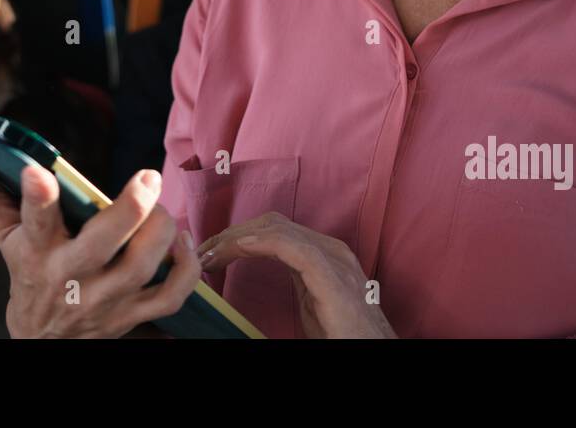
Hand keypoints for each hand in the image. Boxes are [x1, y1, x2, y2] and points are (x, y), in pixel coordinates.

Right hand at [0, 152, 201, 337]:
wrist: (44, 341)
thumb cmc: (30, 274)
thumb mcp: (6, 236)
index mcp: (37, 251)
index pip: (33, 222)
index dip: (36, 198)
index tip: (37, 172)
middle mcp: (71, 276)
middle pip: (102, 245)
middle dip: (129, 209)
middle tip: (147, 178)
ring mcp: (106, 300)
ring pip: (142, 266)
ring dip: (161, 232)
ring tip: (162, 209)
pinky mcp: (133, 315)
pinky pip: (171, 296)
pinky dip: (187, 269)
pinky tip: (182, 242)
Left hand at [197, 213, 396, 338]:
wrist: (373, 351)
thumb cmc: (344, 334)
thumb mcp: (311, 302)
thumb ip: (291, 282)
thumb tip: (250, 281)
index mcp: (324, 253)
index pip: (274, 229)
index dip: (238, 235)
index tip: (210, 252)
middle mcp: (330, 249)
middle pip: (272, 224)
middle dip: (232, 234)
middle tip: (202, 252)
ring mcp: (334, 260)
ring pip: (278, 231)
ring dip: (237, 239)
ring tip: (210, 255)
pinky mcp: (333, 278)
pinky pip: (293, 248)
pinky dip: (263, 242)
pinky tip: (239, 247)